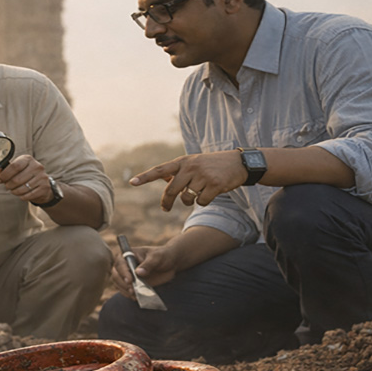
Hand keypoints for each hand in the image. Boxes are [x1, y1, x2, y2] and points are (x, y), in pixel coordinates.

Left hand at [0, 154, 50, 203]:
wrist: (42, 185)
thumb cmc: (25, 175)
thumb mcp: (16, 169)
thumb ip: (4, 170)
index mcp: (27, 159)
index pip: (14, 166)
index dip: (4, 174)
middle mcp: (36, 166)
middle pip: (17, 179)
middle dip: (8, 185)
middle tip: (7, 186)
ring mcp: (42, 177)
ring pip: (22, 188)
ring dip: (14, 191)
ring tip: (14, 190)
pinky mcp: (44, 187)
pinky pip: (28, 195)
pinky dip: (22, 196)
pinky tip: (21, 194)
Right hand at [110, 243, 177, 298]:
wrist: (170, 263)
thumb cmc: (162, 256)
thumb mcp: (157, 258)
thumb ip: (148, 264)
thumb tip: (138, 272)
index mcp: (128, 255)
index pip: (120, 263)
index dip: (123, 272)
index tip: (130, 280)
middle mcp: (125, 265)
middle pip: (116, 275)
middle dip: (122, 283)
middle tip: (132, 290)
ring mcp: (128, 275)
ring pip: (119, 284)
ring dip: (125, 290)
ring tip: (135, 294)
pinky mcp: (132, 284)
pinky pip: (125, 290)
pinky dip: (129, 295)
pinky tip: (136, 297)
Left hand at [130, 150, 246, 210]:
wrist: (239, 163)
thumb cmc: (212, 164)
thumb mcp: (194, 163)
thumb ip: (178, 171)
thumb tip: (162, 179)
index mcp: (183, 162)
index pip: (160, 170)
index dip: (145, 177)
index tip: (132, 182)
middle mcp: (191, 167)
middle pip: (171, 190)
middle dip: (167, 202)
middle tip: (165, 209)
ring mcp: (203, 176)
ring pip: (187, 198)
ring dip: (190, 201)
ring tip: (198, 194)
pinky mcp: (215, 185)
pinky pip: (202, 202)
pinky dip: (204, 202)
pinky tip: (211, 194)